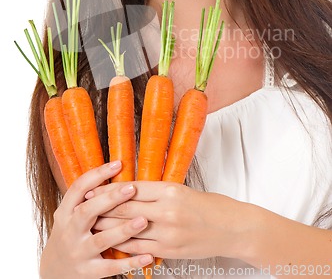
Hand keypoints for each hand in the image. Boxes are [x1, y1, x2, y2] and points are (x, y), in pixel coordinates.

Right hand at [39, 162, 152, 278]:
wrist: (55, 271)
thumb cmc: (72, 233)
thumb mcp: (72, 214)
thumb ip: (89, 198)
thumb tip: (116, 169)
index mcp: (65, 212)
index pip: (79, 188)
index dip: (97, 174)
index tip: (117, 163)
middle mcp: (69, 231)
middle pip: (87, 212)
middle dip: (110, 199)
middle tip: (132, 189)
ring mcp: (78, 252)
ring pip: (101, 240)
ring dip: (123, 230)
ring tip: (143, 221)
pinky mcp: (88, 272)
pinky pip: (111, 267)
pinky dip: (130, 262)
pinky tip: (147, 256)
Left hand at [92, 181, 248, 260]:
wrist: (232, 228)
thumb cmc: (208, 205)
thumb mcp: (182, 190)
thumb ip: (156, 191)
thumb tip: (130, 190)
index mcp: (169, 190)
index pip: (131, 188)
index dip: (108, 189)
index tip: (93, 188)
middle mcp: (167, 210)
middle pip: (125, 208)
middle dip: (102, 207)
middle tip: (84, 205)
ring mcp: (168, 233)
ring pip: (128, 230)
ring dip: (107, 228)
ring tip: (91, 224)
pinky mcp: (170, 250)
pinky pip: (139, 248)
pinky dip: (123, 245)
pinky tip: (111, 243)